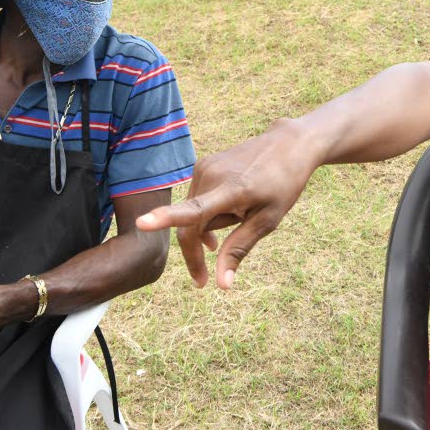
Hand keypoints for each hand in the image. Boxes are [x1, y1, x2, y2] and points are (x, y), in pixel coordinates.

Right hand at [136, 119, 318, 289]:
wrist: (287, 144)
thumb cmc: (282, 185)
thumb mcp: (268, 221)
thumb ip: (239, 249)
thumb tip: (222, 285)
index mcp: (232, 190)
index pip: (194, 210)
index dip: (166, 218)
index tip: (142, 223)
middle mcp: (212, 175)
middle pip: (190, 225)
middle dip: (196, 252)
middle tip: (204, 280)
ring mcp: (204, 167)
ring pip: (193, 214)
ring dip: (209, 226)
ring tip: (241, 216)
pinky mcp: (202, 164)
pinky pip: (197, 199)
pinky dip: (209, 212)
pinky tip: (229, 211)